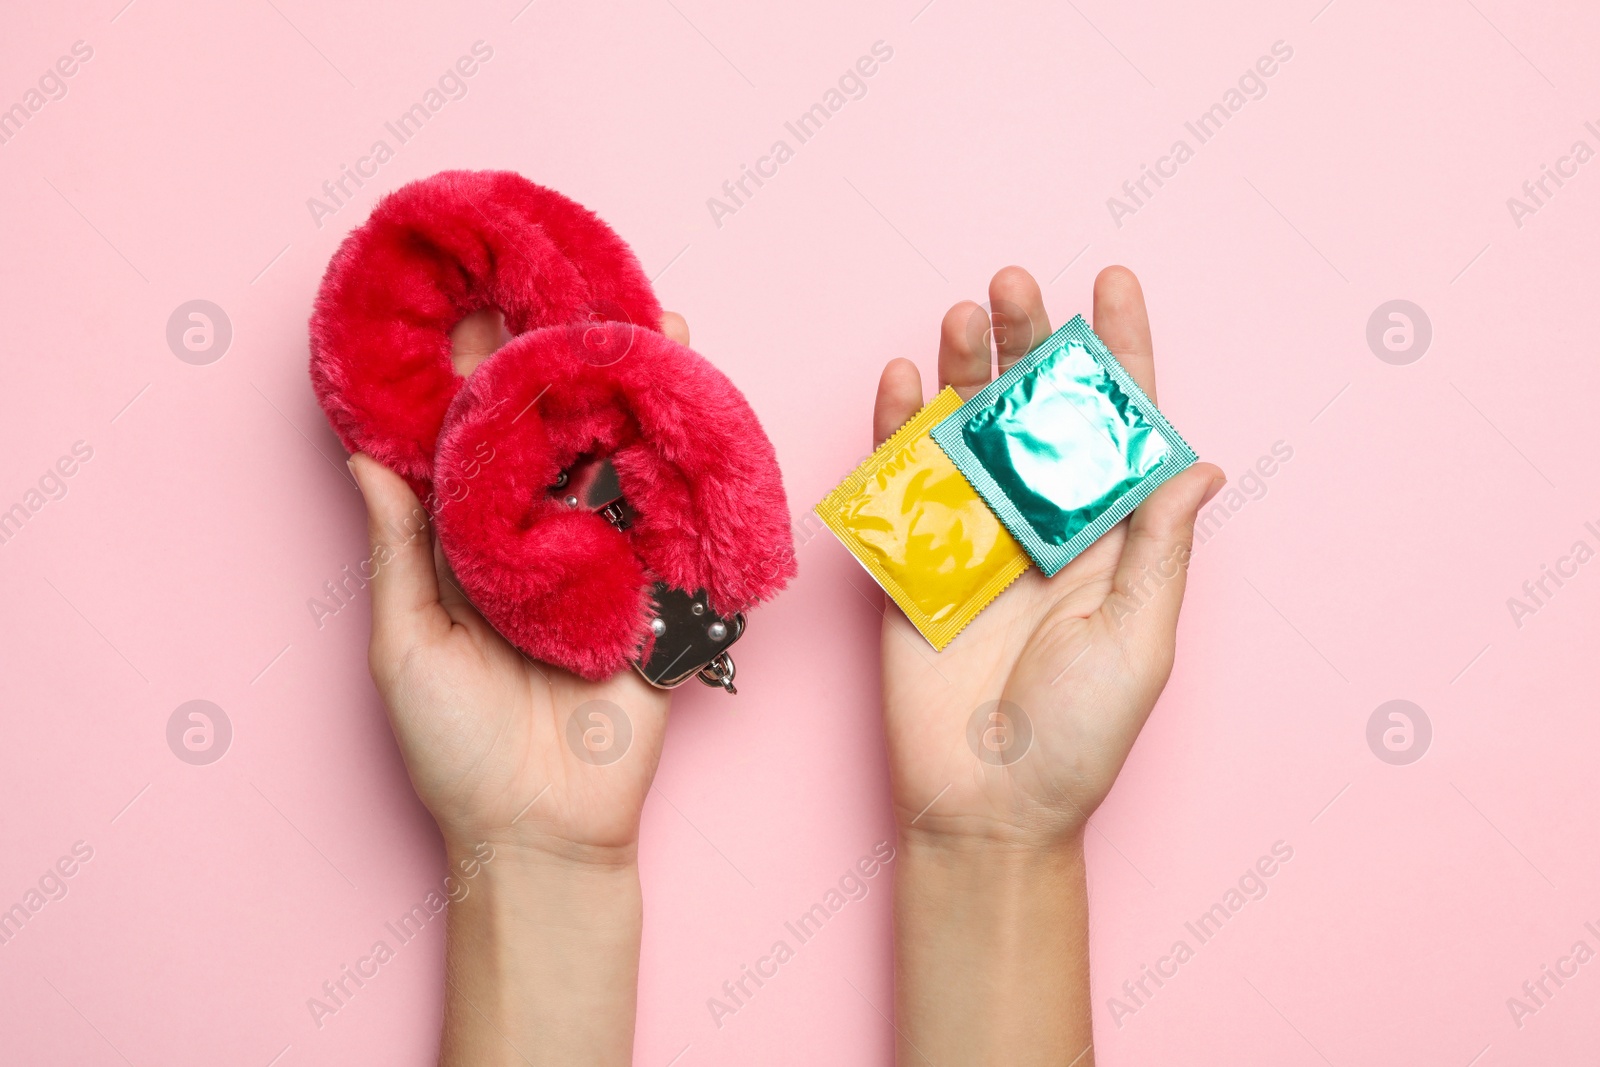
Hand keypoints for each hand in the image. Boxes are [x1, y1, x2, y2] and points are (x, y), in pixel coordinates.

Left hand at [347, 308, 694, 864]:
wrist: (543, 830)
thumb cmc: (457, 750)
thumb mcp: (406, 642)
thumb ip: (398, 546)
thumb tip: (361, 455)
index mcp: (471, 545)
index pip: (472, 440)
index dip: (469, 375)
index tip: (466, 300)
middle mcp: (542, 538)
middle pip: (554, 432)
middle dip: (562, 359)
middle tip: (564, 278)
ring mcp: (607, 560)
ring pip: (621, 458)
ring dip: (632, 388)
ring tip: (640, 311)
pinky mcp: (662, 591)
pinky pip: (674, 515)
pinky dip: (684, 456)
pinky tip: (690, 395)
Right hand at [873, 266, 1225, 850]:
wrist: (985, 805)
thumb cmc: (1078, 737)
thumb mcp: (1139, 640)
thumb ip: (1159, 549)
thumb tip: (1199, 463)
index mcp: (1109, 538)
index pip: (1117, 428)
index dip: (1119, 354)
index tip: (1114, 282)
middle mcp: (1042, 523)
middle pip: (1035, 412)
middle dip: (1030, 342)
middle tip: (1015, 283)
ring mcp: (974, 537)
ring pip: (968, 431)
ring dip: (965, 369)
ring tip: (964, 314)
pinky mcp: (913, 560)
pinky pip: (902, 480)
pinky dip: (897, 428)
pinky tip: (903, 380)